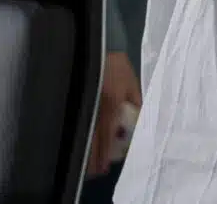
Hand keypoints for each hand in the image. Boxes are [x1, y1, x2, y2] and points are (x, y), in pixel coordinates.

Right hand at [88, 51, 139, 176]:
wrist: (98, 44)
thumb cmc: (117, 64)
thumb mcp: (132, 82)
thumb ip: (136, 102)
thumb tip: (139, 122)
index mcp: (112, 104)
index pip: (106, 135)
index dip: (104, 153)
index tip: (103, 167)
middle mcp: (96, 107)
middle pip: (92, 139)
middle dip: (93, 157)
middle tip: (95, 171)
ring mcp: (85, 102)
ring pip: (83, 132)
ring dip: (86, 149)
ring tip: (86, 164)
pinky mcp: (77, 98)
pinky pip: (78, 120)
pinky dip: (79, 134)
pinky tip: (79, 142)